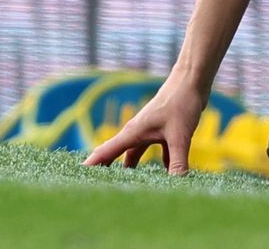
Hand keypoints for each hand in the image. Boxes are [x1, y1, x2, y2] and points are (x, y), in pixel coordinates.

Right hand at [82, 72, 208, 175]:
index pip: (105, 153)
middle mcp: (138, 133)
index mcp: (133, 133)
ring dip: (132, 169)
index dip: (91, 166)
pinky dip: (160, 164)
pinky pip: (158, 152)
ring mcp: (151, 131)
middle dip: (107, 170)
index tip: (76, 178)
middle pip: (117, 155)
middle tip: (97, 188)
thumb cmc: (181, 102)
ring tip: (129, 186)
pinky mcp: (165, 131)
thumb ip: (177, 162)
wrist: (192, 80)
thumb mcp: (179, 137)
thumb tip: (177, 186)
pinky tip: (167, 176)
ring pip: (136, 154)